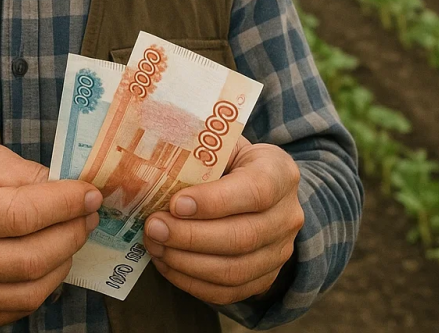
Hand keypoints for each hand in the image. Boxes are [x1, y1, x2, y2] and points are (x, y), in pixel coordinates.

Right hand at [0, 143, 100, 325]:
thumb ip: (27, 172)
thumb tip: (71, 191)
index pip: (21, 214)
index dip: (66, 205)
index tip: (90, 194)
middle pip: (31, 257)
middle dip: (72, 233)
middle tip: (88, 215)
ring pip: (32, 289)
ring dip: (64, 260)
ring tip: (70, 236)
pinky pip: (22, 306)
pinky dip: (46, 283)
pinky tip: (48, 259)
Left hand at [142, 137, 303, 304]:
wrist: (263, 192)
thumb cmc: (233, 163)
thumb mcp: (225, 145)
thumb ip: (199, 153)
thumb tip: (150, 168)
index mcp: (279, 174)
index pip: (255, 191)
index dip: (214, 201)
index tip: (175, 203)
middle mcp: (287, 216)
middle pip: (242, 237)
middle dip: (190, 236)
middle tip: (153, 227)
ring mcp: (279, 252)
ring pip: (233, 270)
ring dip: (186, 262)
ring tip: (155, 246)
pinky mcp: (264, 278)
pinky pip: (227, 292)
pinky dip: (191, 283)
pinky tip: (167, 264)